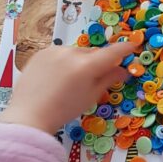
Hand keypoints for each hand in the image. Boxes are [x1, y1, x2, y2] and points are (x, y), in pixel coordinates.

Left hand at [0, 42, 137, 134]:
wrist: (28, 116)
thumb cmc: (64, 110)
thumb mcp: (90, 97)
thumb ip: (108, 79)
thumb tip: (124, 70)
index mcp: (86, 66)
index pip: (113, 52)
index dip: (125, 49)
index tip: (133, 45)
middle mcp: (71, 53)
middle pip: (93, 52)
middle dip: (98, 61)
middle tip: (95, 76)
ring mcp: (54, 51)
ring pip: (76, 52)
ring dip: (80, 61)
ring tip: (71, 80)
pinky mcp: (41, 52)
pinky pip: (60, 53)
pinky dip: (64, 61)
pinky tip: (57, 77)